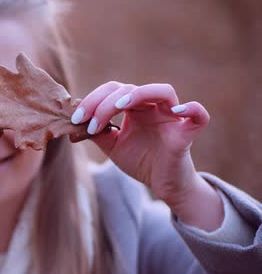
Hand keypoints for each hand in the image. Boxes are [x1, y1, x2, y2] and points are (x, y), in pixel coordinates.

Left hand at [72, 82, 222, 228]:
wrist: (163, 184)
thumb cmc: (141, 161)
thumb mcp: (112, 146)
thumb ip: (97, 133)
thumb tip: (75, 122)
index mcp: (134, 108)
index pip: (114, 91)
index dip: (93, 100)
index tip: (76, 119)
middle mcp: (153, 107)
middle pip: (131, 89)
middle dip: (105, 103)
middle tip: (89, 123)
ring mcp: (172, 117)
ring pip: (163, 91)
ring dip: (139, 94)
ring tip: (119, 107)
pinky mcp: (187, 133)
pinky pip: (199, 114)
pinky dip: (192, 108)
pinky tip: (177, 110)